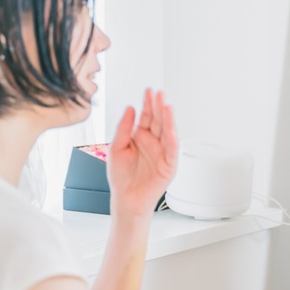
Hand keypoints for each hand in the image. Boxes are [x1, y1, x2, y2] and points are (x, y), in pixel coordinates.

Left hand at [107, 89, 177, 215]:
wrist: (125, 198)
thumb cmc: (121, 177)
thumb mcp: (116, 147)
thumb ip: (123, 128)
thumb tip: (130, 108)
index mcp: (141, 137)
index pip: (147, 116)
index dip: (148, 104)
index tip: (149, 91)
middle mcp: (153, 143)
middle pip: (159, 121)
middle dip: (159, 107)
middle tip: (159, 94)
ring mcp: (162, 153)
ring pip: (168, 133)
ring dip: (169, 120)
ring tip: (167, 107)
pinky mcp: (169, 166)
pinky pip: (172, 151)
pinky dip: (172, 141)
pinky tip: (171, 131)